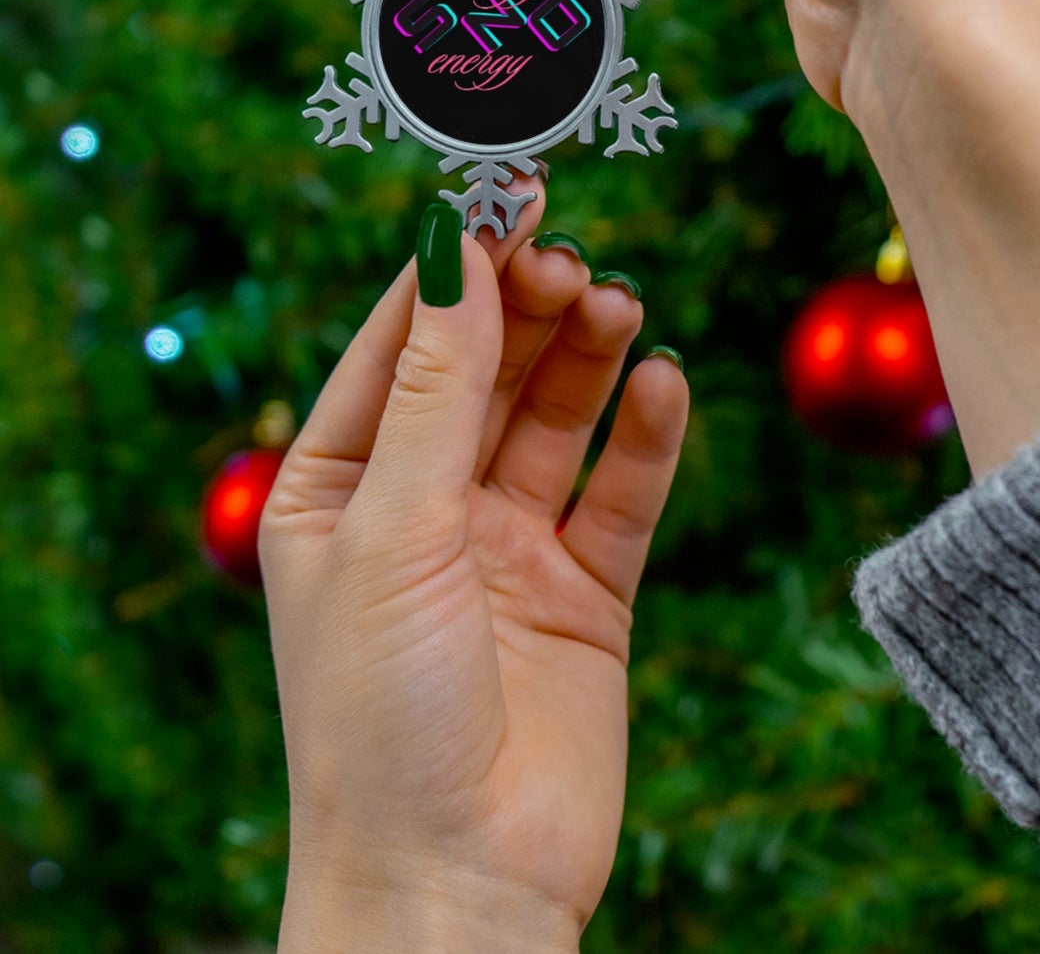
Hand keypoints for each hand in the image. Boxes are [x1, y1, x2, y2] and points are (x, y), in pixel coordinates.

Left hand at [259, 186, 687, 948]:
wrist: (458, 885)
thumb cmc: (380, 715)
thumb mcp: (393, 528)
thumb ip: (437, 388)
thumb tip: (455, 246)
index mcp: (339, 487)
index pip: (400, 344)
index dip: (454, 265)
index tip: (506, 190)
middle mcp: (424, 507)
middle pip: (486, 370)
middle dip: (527, 308)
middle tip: (572, 260)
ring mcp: (508, 548)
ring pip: (557, 418)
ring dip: (588, 358)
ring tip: (618, 307)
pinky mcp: (586, 591)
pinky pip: (622, 492)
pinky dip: (646, 437)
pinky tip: (664, 386)